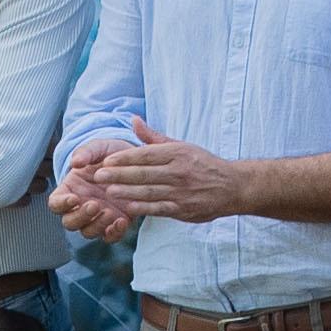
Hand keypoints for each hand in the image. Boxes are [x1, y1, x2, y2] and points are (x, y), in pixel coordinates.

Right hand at [50, 142, 135, 242]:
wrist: (135, 162)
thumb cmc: (110, 154)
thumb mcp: (99, 148)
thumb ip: (86, 152)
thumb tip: (75, 162)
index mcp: (70, 190)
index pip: (56, 204)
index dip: (61, 204)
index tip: (74, 198)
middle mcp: (80, 207)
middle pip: (70, 222)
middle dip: (81, 216)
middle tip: (94, 204)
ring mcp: (97, 218)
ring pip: (88, 232)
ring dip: (97, 225)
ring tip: (111, 212)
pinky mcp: (114, 224)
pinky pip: (110, 237)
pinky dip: (114, 233)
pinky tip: (123, 221)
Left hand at [78, 134, 253, 224]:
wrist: (232, 187)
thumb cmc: (202, 164)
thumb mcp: (181, 146)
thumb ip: (154, 137)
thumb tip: (133, 120)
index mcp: (177, 153)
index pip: (146, 155)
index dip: (124, 158)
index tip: (106, 160)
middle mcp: (179, 172)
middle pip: (144, 173)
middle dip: (119, 174)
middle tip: (98, 176)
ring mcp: (181, 192)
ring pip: (149, 192)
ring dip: (127, 191)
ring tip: (108, 191)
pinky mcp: (183, 210)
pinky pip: (159, 208)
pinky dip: (143, 208)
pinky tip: (127, 207)